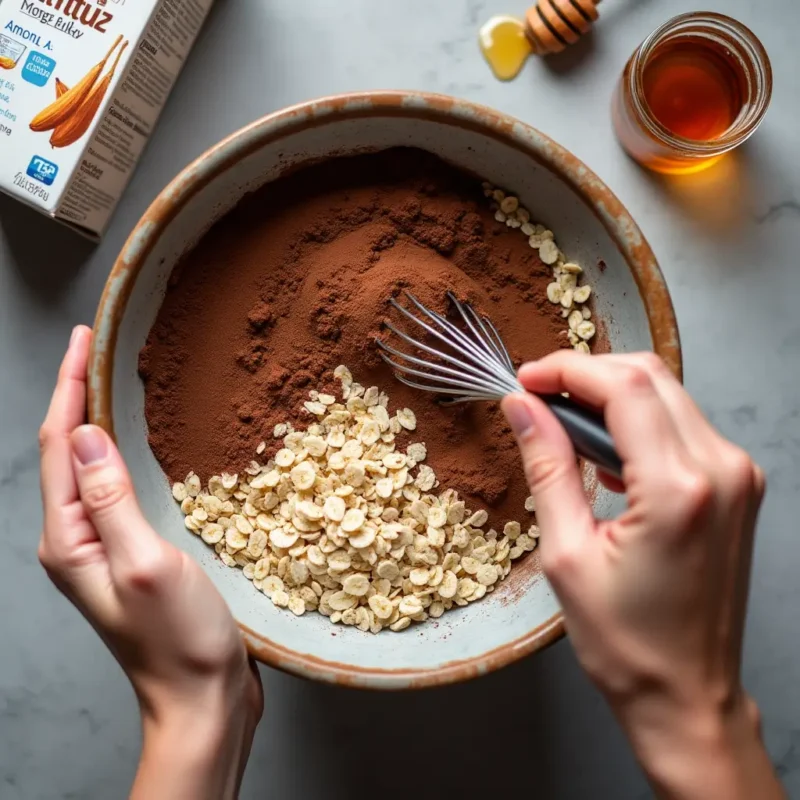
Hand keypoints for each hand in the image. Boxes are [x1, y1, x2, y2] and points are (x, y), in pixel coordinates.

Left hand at [38, 327, 262, 799]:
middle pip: (68, 451)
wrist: (202, 698)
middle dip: (78, 395)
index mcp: (70, 539)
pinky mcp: (133, 553)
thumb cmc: (178, 640)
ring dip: (100, 421)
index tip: (86, 340)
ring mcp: (105, 547)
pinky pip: (120, 489)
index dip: (70, 387)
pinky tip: (143, 443)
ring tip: (116, 382)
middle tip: (99, 348)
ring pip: (93, 468)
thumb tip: (86, 435)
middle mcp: (78, 539)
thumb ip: (111, 500)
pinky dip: (126, 453)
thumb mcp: (145, 563)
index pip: (59, 445)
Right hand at [502, 351, 781, 799]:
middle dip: (587, 374)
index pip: (624, 388)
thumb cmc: (627, 642)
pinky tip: (604, 451)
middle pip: (651, 377)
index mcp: (678, 490)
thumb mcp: (567, 554)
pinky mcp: (738, 487)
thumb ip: (547, 467)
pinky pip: (683, 425)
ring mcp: (738, 477)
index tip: (527, 379)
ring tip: (564, 424)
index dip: (568, 370)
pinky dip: (639, 421)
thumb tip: (522, 408)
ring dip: (612, 395)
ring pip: (669, 394)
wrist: (688, 695)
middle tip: (538, 394)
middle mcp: (721, 471)